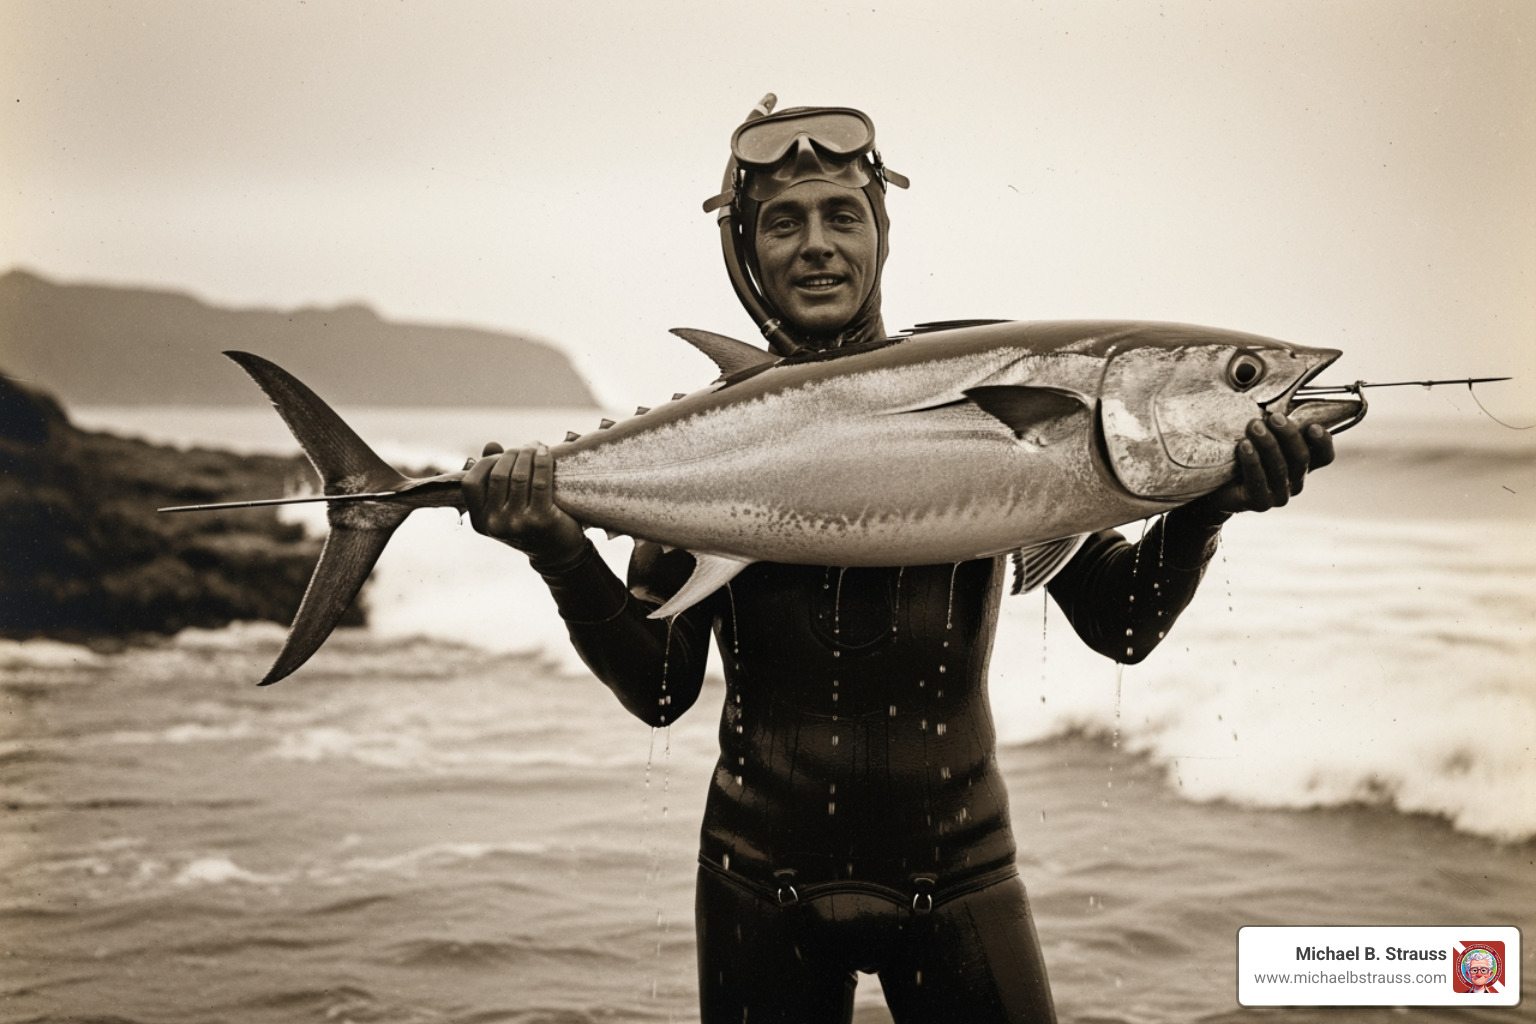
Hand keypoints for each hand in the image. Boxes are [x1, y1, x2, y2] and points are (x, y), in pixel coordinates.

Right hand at [462, 442, 586, 561]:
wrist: (557, 552)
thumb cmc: (529, 521)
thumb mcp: (506, 504)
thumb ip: (495, 475)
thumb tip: (491, 445)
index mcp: (480, 521)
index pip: (471, 483)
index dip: (486, 463)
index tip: (504, 455)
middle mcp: (494, 524)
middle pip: (498, 475)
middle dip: (513, 454)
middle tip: (526, 447)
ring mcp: (516, 524)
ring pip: (519, 476)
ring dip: (528, 454)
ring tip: (537, 447)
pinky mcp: (540, 520)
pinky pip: (540, 482)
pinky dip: (543, 462)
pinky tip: (545, 452)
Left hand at [1188, 412, 1335, 515]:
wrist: (1214, 485)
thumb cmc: (1240, 453)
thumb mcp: (1260, 435)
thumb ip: (1273, 421)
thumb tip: (1277, 384)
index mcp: (1301, 464)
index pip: (1324, 456)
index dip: (1323, 442)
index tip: (1312, 426)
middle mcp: (1295, 481)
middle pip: (1301, 458)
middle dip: (1288, 435)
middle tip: (1273, 417)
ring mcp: (1279, 494)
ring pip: (1280, 469)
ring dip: (1268, 445)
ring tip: (1254, 426)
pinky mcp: (1259, 503)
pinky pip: (1258, 481)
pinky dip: (1252, 462)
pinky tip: (1243, 446)